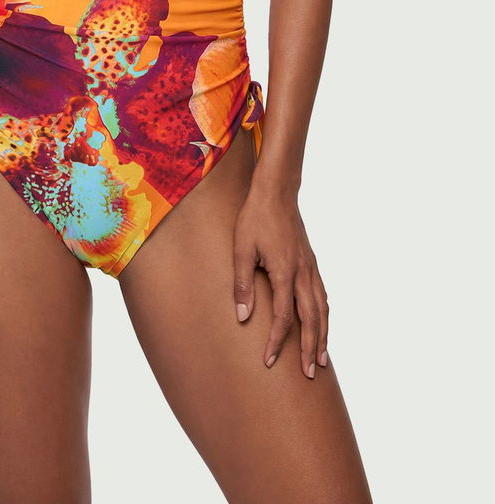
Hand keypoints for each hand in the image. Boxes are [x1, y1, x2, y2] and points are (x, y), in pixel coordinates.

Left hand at [232, 183, 328, 377]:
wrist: (276, 192)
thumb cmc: (255, 218)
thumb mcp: (241, 249)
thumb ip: (242, 284)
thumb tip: (242, 317)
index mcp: (285, 272)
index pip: (283, 318)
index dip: (277, 342)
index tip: (269, 361)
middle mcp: (303, 273)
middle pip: (311, 320)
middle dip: (310, 348)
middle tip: (310, 374)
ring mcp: (310, 268)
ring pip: (322, 309)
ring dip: (323, 336)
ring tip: (323, 360)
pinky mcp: (311, 262)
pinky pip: (323, 295)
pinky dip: (325, 315)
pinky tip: (323, 323)